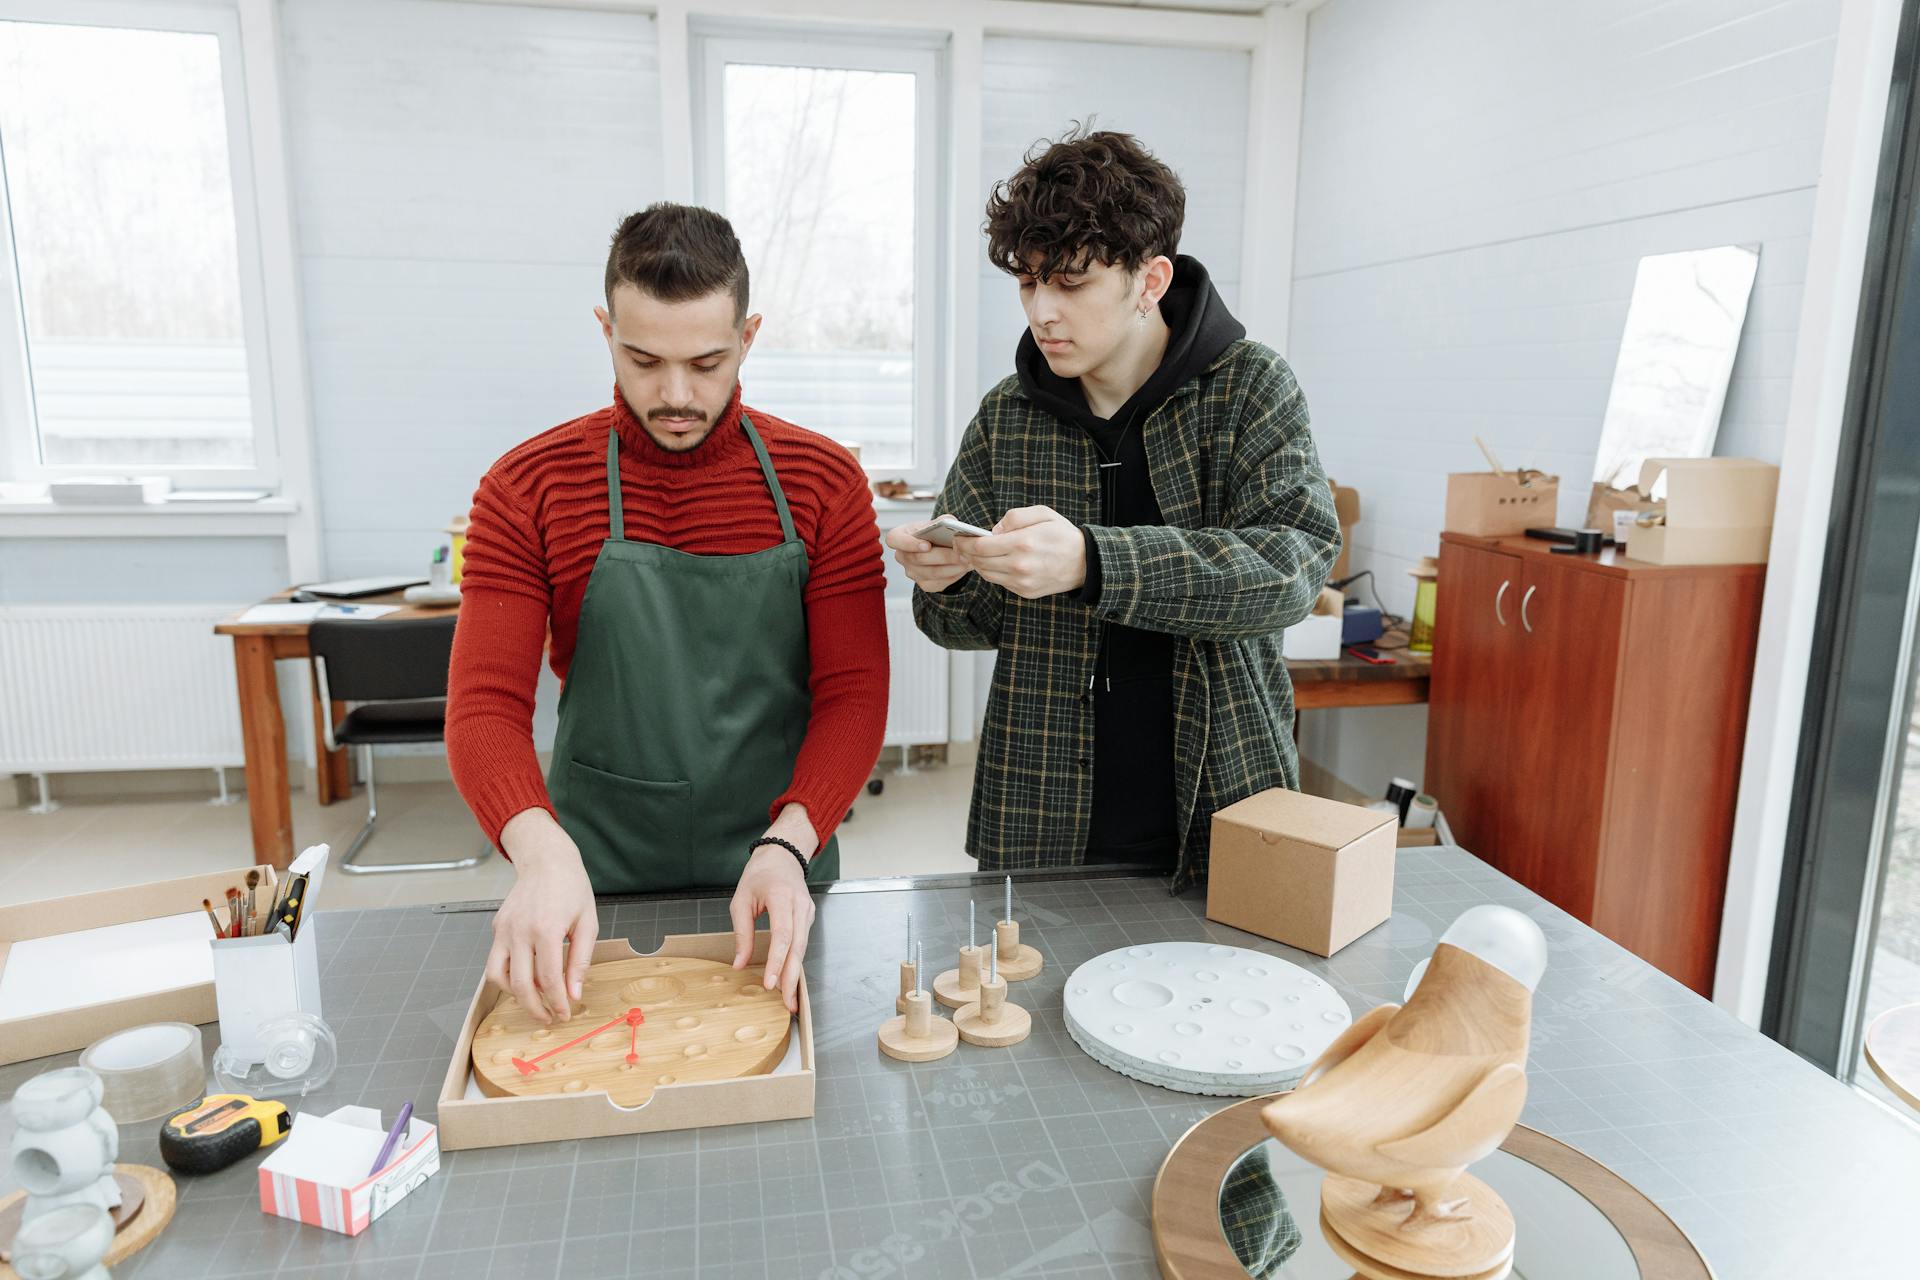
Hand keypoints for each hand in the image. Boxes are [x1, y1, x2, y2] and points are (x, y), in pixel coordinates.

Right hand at [488, 809, 597, 1025]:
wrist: (546, 860)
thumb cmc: (571, 888)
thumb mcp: (587, 923)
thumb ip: (580, 961)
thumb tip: (574, 993)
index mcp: (545, 930)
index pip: (548, 979)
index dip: (557, 1002)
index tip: (565, 1014)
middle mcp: (519, 931)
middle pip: (520, 984)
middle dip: (535, 1008)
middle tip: (548, 1018)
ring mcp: (503, 930)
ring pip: (498, 976)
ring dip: (515, 995)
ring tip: (535, 1002)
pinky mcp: (496, 928)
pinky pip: (495, 961)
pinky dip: (507, 976)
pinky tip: (526, 978)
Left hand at [730, 805, 818, 1012]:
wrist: (783, 855)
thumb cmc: (759, 875)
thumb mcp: (741, 900)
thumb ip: (742, 933)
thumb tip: (739, 964)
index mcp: (782, 898)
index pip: (783, 936)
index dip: (777, 962)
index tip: (769, 984)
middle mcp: (800, 906)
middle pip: (798, 948)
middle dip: (792, 978)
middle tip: (787, 1004)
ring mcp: (807, 912)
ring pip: (803, 949)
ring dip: (795, 974)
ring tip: (788, 999)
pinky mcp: (808, 917)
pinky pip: (802, 944)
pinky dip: (795, 962)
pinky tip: (789, 979)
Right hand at [886, 516, 973, 592]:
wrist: (939, 548)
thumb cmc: (933, 533)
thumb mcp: (935, 523)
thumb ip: (941, 520)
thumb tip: (948, 521)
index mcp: (899, 537)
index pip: (894, 540)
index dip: (908, 544)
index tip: (927, 545)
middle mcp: (902, 556)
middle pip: (918, 559)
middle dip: (942, 556)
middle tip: (960, 553)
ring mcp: (911, 572)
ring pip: (931, 573)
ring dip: (951, 567)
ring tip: (967, 560)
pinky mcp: (923, 584)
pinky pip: (938, 583)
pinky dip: (953, 576)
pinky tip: (963, 568)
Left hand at [959, 505, 1086, 598]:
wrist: (1085, 563)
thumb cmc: (1062, 534)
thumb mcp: (1042, 513)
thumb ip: (1014, 517)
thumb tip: (993, 530)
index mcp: (1023, 543)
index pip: (980, 546)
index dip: (964, 542)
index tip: (958, 537)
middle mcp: (1020, 565)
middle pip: (979, 562)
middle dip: (966, 553)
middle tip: (961, 545)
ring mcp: (1022, 582)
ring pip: (986, 574)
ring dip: (978, 564)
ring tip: (977, 553)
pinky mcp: (1025, 592)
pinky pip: (1000, 582)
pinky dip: (993, 572)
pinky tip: (995, 562)